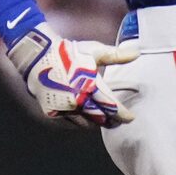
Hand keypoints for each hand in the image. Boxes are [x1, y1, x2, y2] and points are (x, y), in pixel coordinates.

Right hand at [5, 23, 137, 127]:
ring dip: (96, 122)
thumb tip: (137, 52)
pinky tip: (84, 116)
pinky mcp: (53, 111)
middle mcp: (79, 100)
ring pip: (86, 123)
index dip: (123, 115)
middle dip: (111, 121)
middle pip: (101, 119)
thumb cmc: (69, 52)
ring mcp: (65, 108)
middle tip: (117, 121)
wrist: (37, 57)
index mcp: (91, 85)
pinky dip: (80, 120)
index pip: (112, 107)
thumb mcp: (94, 51)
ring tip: (102, 119)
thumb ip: (116, 55)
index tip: (130, 118)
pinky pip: (71, 121)